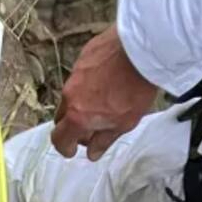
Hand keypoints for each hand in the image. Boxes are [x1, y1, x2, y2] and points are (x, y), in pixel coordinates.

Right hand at [51, 24, 156, 160]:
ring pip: (71, 95)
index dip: (65, 147)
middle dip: (72, 126)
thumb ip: (104, 140)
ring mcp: (75, 73)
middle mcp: (70, 95)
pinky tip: (107, 79)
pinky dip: (88, 82)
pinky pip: (80, 75)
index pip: (59, 139)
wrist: (142, 48)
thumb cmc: (135, 88)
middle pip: (61, 117)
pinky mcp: (84, 56)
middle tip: (90, 127)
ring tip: (102, 100)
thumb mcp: (124, 123)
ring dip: (80, 103)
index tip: (73, 149)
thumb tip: (92, 153)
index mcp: (77, 116)